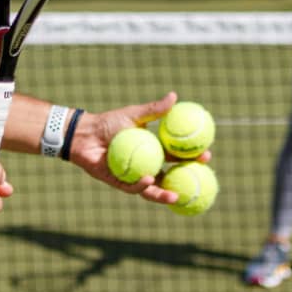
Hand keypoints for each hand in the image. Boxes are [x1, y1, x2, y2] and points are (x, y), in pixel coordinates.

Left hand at [66, 91, 211, 206]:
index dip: (192, 158)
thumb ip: (154, 109)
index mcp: (152, 151)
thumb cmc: (108, 122)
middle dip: (185, 181)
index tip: (207, 154)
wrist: (84, 133)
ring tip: (176, 195)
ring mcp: (133, 176)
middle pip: (170, 177)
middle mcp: (145, 165)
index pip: (177, 157)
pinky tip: (150, 180)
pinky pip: (132, 187)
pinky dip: (142, 185)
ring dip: (165, 194)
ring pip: (153, 189)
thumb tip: (174, 96)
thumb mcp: (134, 114)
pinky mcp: (118, 183)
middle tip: (197, 177)